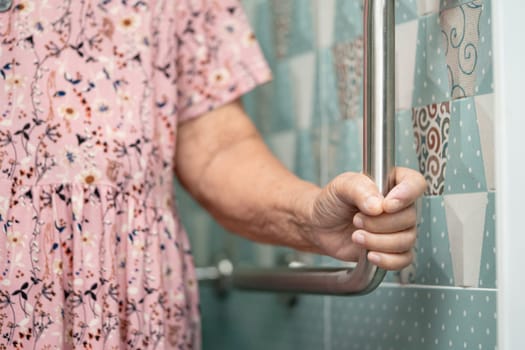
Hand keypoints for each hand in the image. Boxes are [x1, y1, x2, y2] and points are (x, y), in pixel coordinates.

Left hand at [302, 167, 425, 269]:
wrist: (320, 225)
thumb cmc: (332, 201)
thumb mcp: (341, 186)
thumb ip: (359, 189)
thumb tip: (378, 205)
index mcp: (392, 183)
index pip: (415, 184)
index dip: (406, 195)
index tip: (386, 205)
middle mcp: (399, 206)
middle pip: (410, 217)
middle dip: (379, 223)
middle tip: (356, 219)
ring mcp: (398, 228)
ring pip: (406, 240)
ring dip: (378, 241)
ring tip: (356, 235)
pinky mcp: (392, 249)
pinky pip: (403, 259)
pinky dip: (387, 260)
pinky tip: (369, 254)